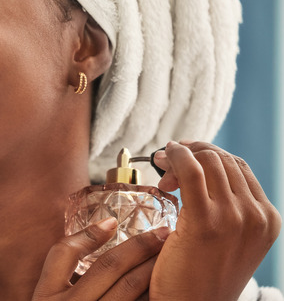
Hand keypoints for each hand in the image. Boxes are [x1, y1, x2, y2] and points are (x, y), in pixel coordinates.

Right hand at [33, 217, 168, 299]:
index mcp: (48, 296)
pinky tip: (168, 283)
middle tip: (163, 232)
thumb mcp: (47, 295)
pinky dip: (154, 293)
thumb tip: (106, 226)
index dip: (91, 234)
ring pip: (131, 289)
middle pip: (109, 268)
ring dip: (153, 267)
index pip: (65, 253)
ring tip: (170, 253)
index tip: (114, 221)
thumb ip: (64, 263)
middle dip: (139, 246)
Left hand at [150, 141, 280, 299]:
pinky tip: (162, 159)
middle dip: (191, 153)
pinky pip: (190, 170)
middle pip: (223, 159)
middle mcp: (256, 216)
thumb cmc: (200, 277)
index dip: (207, 154)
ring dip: (179, 156)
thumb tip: (197, 170)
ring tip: (162, 171)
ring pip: (207, 161)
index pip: (238, 167)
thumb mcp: (227, 240)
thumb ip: (225, 209)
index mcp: (267, 219)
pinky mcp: (206, 221)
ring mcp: (235, 218)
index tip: (182, 157)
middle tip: (166, 163)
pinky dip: (175, 156)